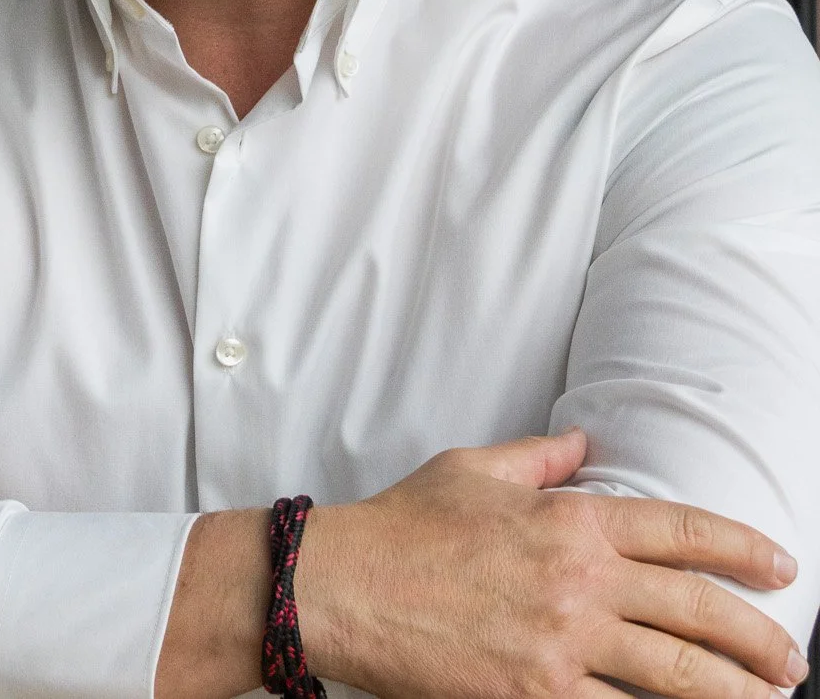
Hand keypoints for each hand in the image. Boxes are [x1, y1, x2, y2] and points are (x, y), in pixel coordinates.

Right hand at [296, 428, 805, 698]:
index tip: (782, 568)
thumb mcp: (470, 470)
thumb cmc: (399, 527)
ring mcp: (560, 645)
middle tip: (789, 659)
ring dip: (734, 694)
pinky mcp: (533, 696)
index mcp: (568, 521)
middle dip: (760, 640)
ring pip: (678, 677)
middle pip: (700, 613)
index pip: (683, 531)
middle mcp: (578, 582)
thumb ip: (537, 456)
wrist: (339, 586)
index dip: (745, 549)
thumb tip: (583, 441)